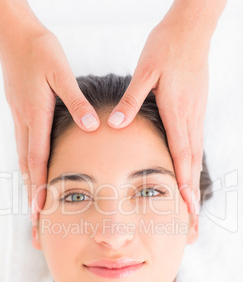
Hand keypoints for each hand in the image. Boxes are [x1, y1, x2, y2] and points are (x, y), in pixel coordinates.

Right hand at [0, 21, 99, 217]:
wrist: (15, 34)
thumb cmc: (38, 50)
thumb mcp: (60, 72)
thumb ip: (75, 102)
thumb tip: (92, 127)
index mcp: (35, 114)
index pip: (37, 159)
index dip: (39, 187)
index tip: (40, 211)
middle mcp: (24, 121)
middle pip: (27, 167)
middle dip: (30, 196)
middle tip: (32, 222)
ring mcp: (20, 118)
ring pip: (23, 159)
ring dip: (28, 185)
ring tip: (32, 207)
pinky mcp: (20, 113)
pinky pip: (23, 147)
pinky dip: (27, 166)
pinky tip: (32, 174)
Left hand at [107, 19, 209, 213]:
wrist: (190, 31)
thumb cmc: (167, 48)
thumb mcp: (145, 72)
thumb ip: (131, 101)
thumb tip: (114, 125)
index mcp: (176, 112)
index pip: (181, 156)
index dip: (183, 185)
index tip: (186, 209)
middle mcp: (189, 119)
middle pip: (193, 165)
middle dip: (193, 195)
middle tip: (194, 221)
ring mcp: (194, 116)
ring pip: (196, 157)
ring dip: (194, 184)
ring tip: (193, 207)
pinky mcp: (194, 111)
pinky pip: (194, 145)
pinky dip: (193, 166)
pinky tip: (189, 176)